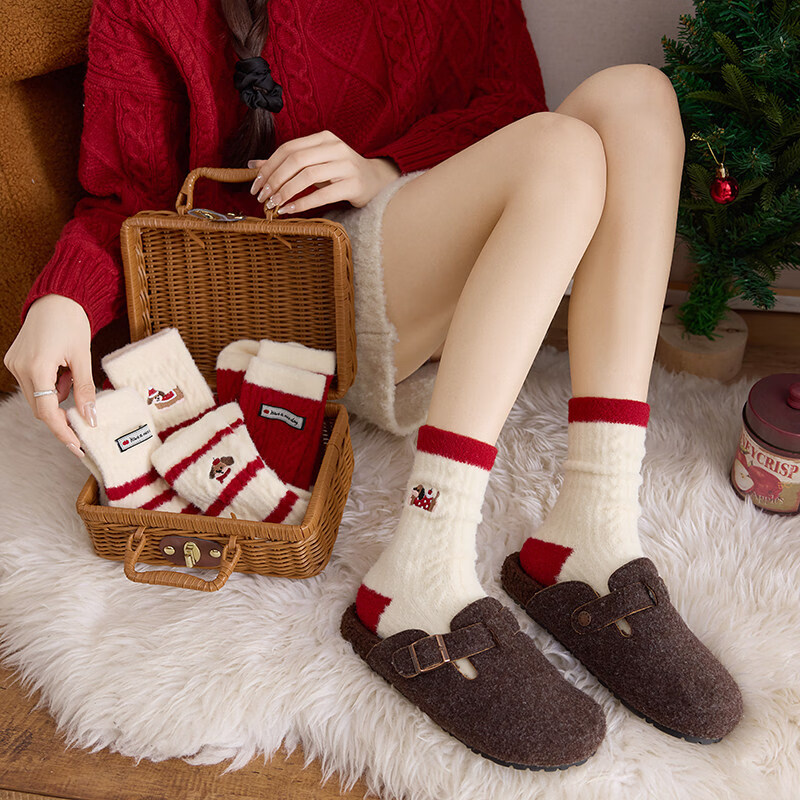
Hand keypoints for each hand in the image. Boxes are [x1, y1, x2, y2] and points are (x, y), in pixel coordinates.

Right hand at [3, 294, 96, 457]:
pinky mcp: (14, 360)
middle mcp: (20, 368)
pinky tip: (61, 368)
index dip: (63, 431)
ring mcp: (14, 364)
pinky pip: (33, 383)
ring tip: (71, 373)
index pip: (48, 411)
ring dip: (57, 395)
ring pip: (38, 396)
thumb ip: (86, 390)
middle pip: (41, 407)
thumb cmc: (72, 322)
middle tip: (83, 421)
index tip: (77, 446)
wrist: (56, 298)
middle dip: (61, 416)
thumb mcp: (83, 358)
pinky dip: (50, 384)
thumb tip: (90, 418)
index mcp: (37, 367)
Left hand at [247, 129, 400, 213]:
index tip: (256, 184)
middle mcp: (335, 148)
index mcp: (324, 138)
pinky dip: (302, 203)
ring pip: (308, 176)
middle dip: (274, 179)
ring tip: (273, 204)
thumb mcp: (315, 163)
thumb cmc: (341, 174)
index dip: (269, 166)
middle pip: (296, 160)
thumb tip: (254, 166)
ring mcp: (346, 166)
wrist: (376, 183)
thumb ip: (287, 163)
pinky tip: (289, 210)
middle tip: (261, 197)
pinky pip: (323, 194)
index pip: (289, 148)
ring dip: (286, 191)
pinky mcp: (353, 185)